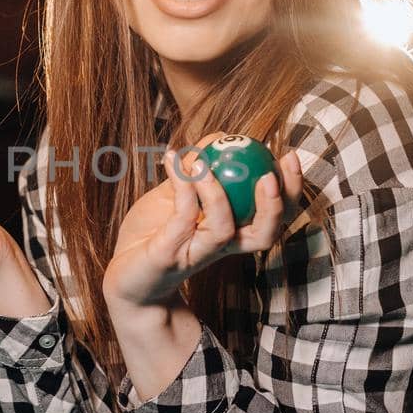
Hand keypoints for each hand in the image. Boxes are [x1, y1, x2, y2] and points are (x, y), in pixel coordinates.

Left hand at [102, 134, 303, 310]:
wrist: (122, 277)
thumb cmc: (152, 233)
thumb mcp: (174, 194)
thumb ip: (197, 170)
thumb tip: (220, 135)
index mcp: (231, 231)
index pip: (272, 215)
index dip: (290, 189)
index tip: (290, 156)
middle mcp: (220, 246)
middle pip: (264, 233)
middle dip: (277, 204)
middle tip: (270, 173)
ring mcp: (195, 252)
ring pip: (224, 230)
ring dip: (217, 193)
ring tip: (205, 162)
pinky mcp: (169, 255)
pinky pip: (182, 219)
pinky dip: (182, 187)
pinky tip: (174, 161)